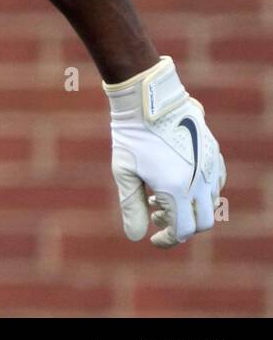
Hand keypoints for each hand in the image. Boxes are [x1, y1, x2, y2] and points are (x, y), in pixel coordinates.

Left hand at [103, 56, 226, 247]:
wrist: (150, 99)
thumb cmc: (132, 136)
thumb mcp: (124, 173)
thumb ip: (131, 207)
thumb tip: (136, 237)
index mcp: (176, 190)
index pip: (182, 230)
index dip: (167, 240)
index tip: (153, 239)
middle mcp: (199, 182)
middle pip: (202, 223)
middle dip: (180, 227)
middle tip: (156, 217)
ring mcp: (211, 167)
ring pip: (210, 203)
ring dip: (189, 208)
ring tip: (157, 195)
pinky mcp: (214, 154)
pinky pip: (216, 183)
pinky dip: (199, 192)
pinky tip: (176, 181)